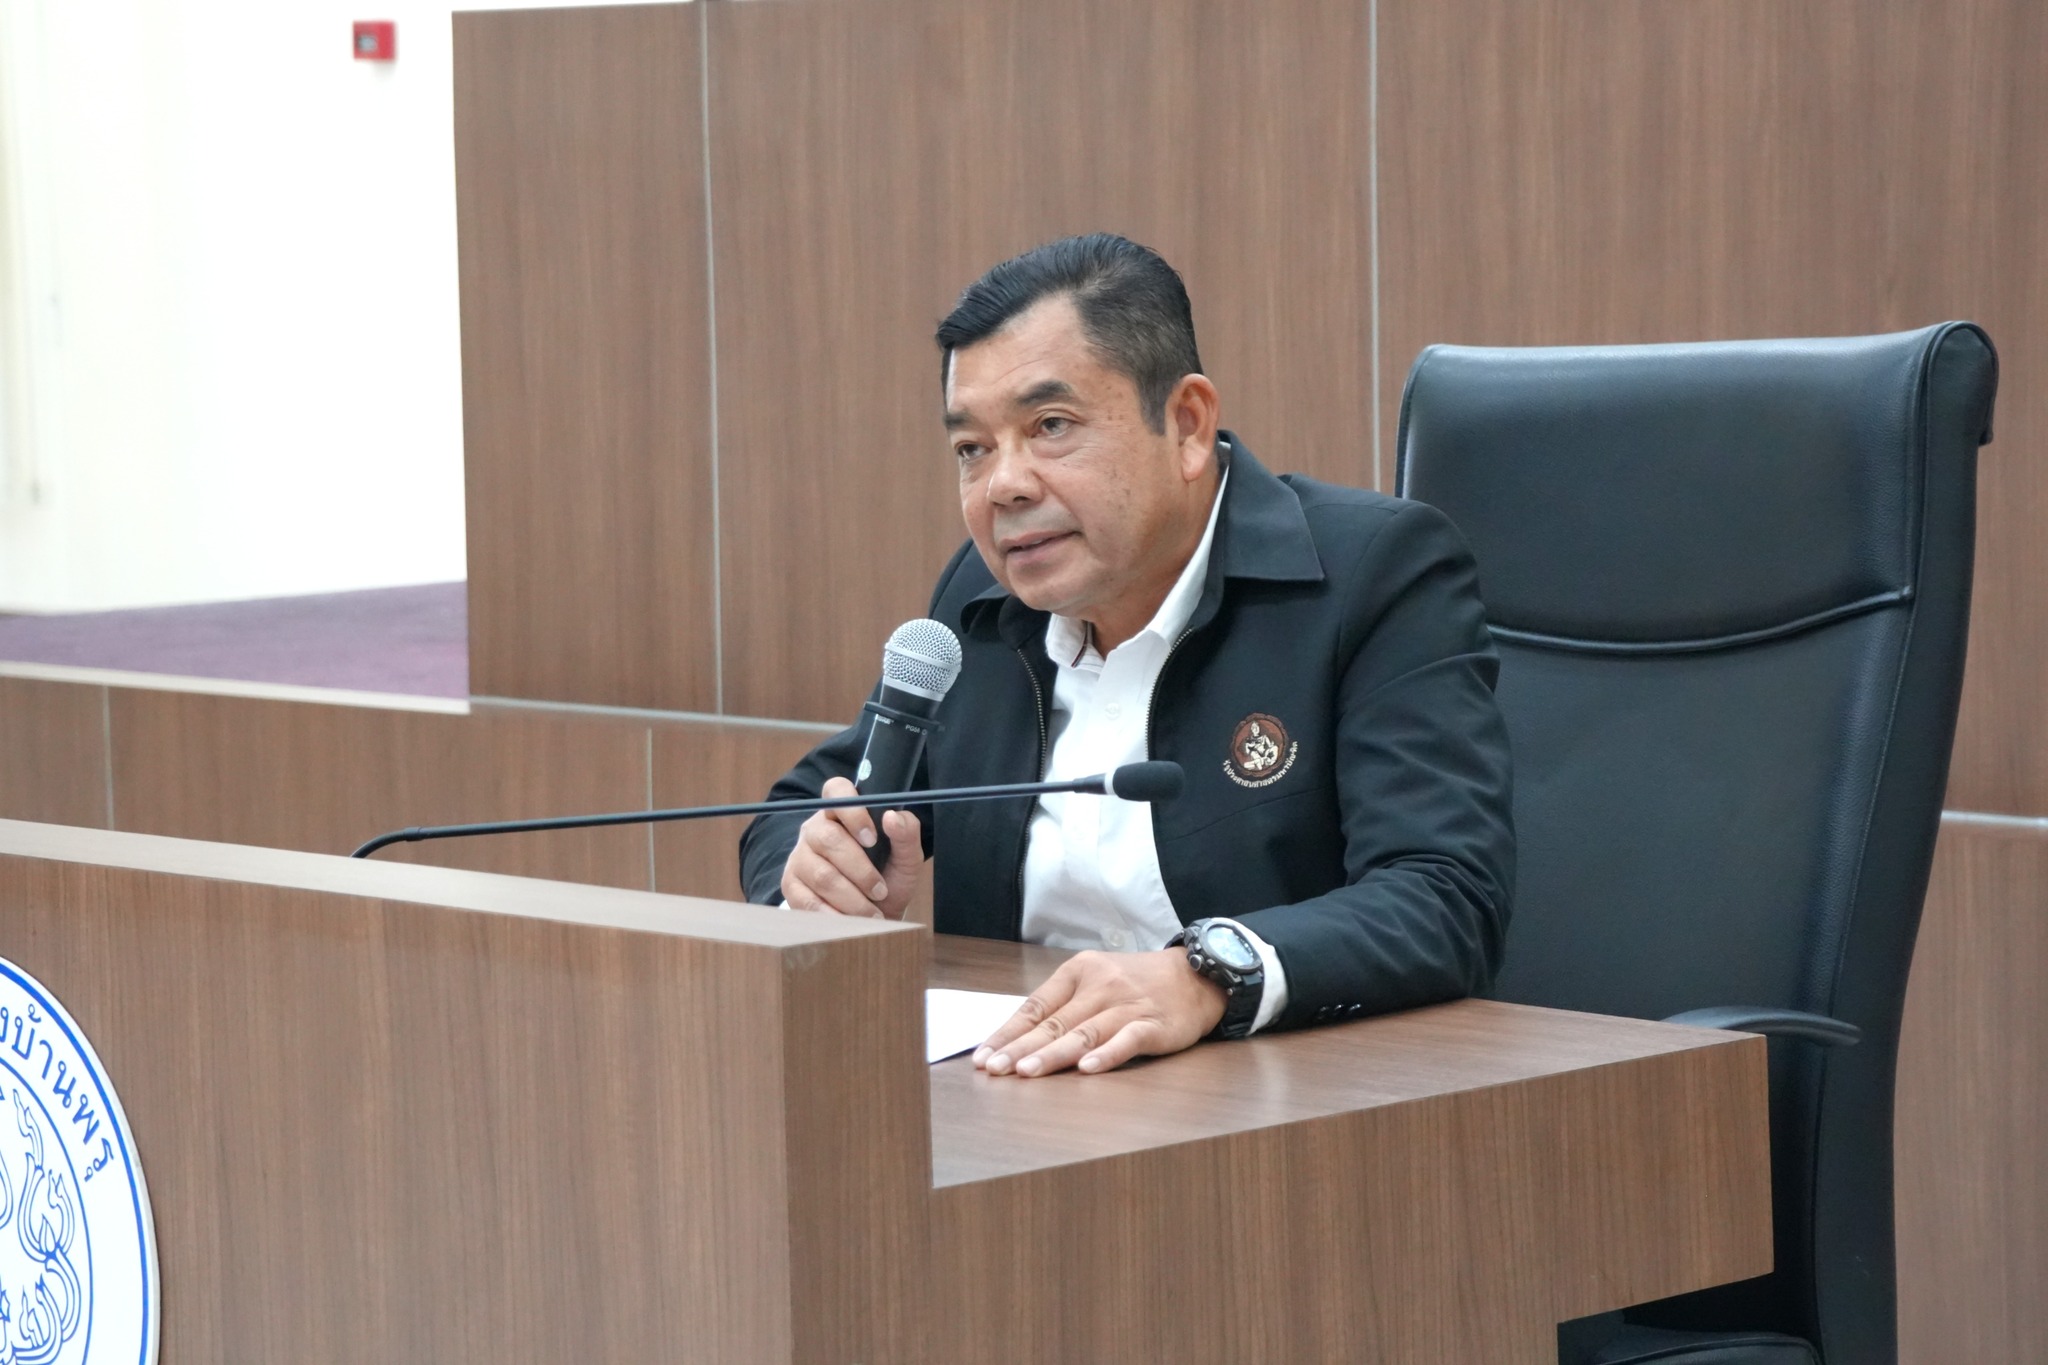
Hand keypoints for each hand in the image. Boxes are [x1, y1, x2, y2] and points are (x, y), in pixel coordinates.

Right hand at [780, 777, 922, 918]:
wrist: (872, 916)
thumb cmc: (888, 877)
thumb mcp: (906, 857)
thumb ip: (907, 833)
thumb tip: (892, 817)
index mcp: (842, 812)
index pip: (836, 790)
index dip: (853, 812)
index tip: (873, 838)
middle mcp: (815, 829)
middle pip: (828, 839)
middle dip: (861, 870)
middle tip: (881, 890)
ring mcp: (799, 857)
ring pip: (821, 875)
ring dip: (852, 899)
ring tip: (872, 913)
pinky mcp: (791, 885)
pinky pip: (807, 901)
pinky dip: (834, 915)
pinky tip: (850, 922)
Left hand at [974, 948, 1225, 1077]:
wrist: (1196, 975)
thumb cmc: (1136, 982)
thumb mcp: (1096, 979)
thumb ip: (1064, 1004)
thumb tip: (1018, 1037)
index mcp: (1080, 972)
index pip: (1036, 1005)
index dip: (1009, 1032)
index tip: (984, 1055)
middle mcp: (1101, 986)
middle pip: (1055, 1023)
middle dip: (1020, 1048)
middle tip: (994, 1069)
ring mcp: (1128, 1005)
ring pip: (1085, 1033)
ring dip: (1053, 1055)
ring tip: (1027, 1072)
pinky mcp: (1154, 1024)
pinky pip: (1128, 1040)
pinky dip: (1107, 1055)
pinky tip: (1087, 1069)